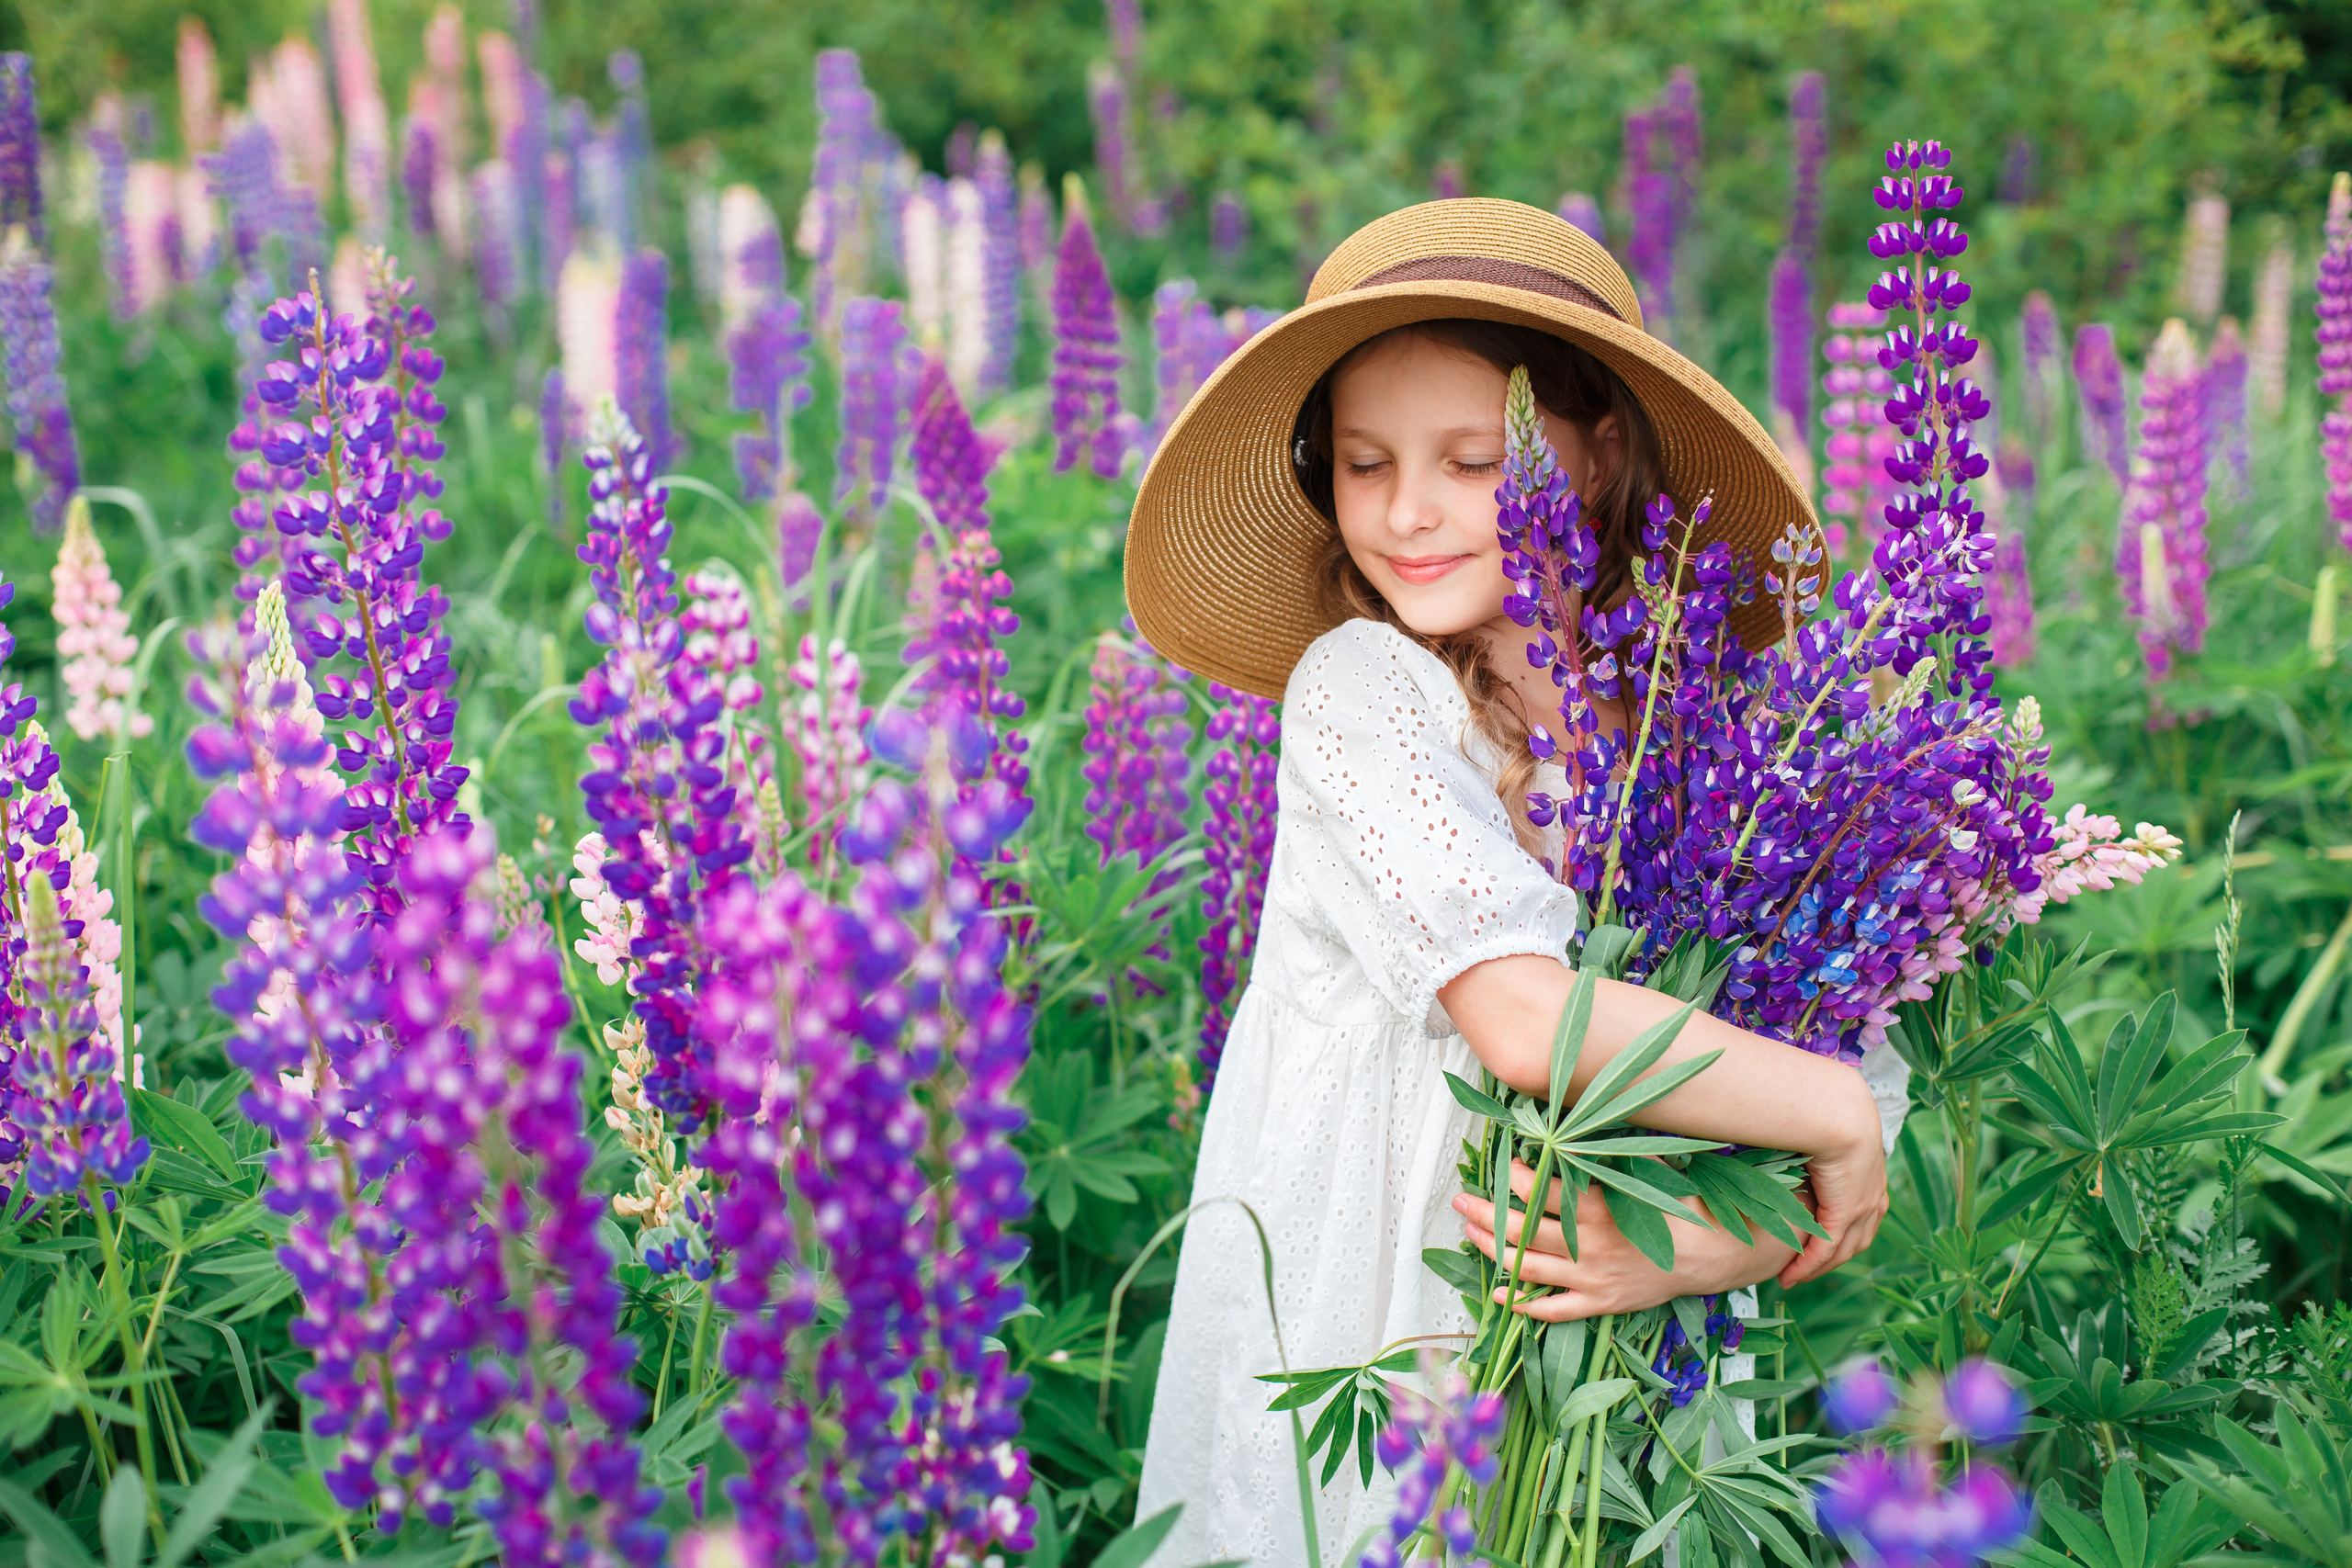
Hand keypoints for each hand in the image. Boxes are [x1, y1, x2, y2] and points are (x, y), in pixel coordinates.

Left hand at [1452, 1160, 1799, 1320]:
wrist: (1722, 1252)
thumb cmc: (1684, 1202)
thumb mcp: (1649, 1166)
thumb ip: (1610, 1150)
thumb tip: (1576, 1120)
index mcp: (1600, 1208)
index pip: (1539, 1191)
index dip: (1513, 1177)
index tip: (1499, 1163)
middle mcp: (1590, 1247)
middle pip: (1520, 1231)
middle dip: (1484, 1214)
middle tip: (1460, 1199)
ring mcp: (1594, 1280)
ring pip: (1529, 1269)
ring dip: (1492, 1251)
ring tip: (1468, 1234)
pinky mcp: (1604, 1303)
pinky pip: (1557, 1310)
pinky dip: (1525, 1305)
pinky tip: (1500, 1295)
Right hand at [1782, 1080, 1888, 1285]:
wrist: (1837, 1110)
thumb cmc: (1823, 1109)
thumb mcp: (1821, 1130)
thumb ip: (1810, 1141)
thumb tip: (1788, 1134)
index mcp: (1871, 1174)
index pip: (1862, 1213)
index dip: (1843, 1231)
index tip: (1820, 1241)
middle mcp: (1874, 1195)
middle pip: (1857, 1239)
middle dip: (1833, 1258)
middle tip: (1806, 1269)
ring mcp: (1863, 1207)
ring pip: (1843, 1250)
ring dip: (1820, 1267)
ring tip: (1795, 1277)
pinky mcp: (1845, 1214)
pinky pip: (1826, 1249)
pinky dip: (1808, 1265)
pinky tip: (1791, 1275)